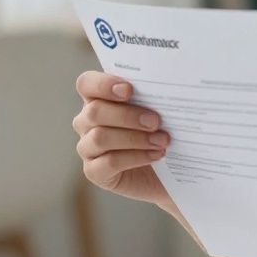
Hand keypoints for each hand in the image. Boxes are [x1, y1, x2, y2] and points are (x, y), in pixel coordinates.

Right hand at [72, 70, 175, 210]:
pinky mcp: (94, 171)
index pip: (86, 84)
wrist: (166, 169)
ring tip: (162, 140)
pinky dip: (136, 157)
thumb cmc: (160, 131)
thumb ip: (153, 95)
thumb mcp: (157, 110)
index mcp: (98, 98)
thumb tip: (170, 85)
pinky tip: (157, 154)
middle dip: (127, 115)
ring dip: (135, 138)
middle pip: (94, 112)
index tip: (129, 90)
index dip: (103, 84)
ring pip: (100, 137)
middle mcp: (87, 122)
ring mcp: (87, 148)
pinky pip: (109, 163)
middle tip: (155, 121)